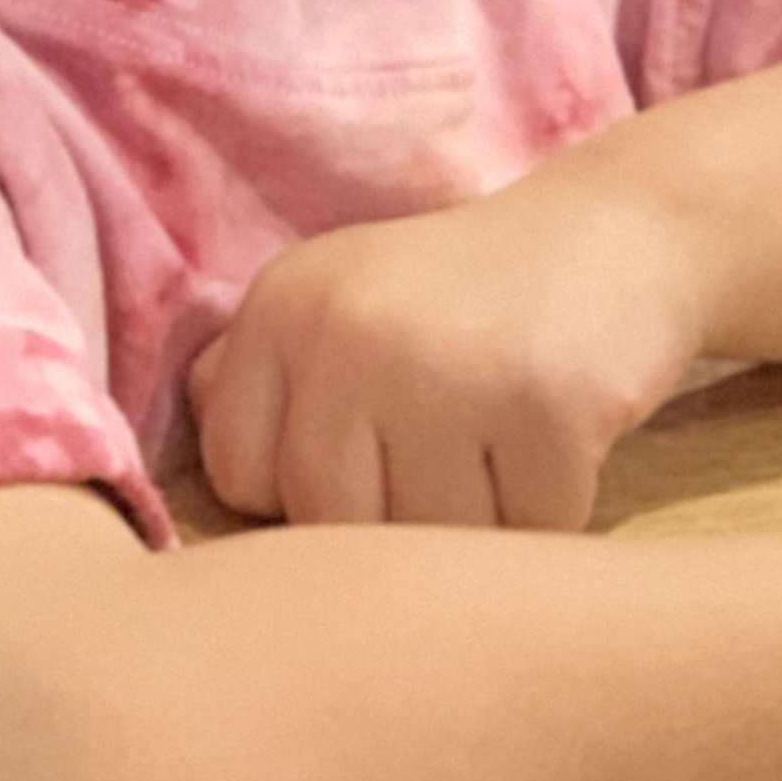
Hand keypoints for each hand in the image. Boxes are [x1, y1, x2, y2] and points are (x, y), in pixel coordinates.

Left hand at [188, 171, 708, 531]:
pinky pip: (529, 534)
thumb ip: (254, 380)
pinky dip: (551, 514)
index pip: (242, 482)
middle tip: (450, 454)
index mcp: (283, 307)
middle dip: (396, 521)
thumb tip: (164, 470)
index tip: (370, 447)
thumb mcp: (341, 305)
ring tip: (500, 449)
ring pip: (431, 547)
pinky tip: (558, 447)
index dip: (306, 493)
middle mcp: (348, 327)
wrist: (617, 234)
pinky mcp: (545, 404)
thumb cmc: (462, 299)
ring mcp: (446, 365)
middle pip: (332, 526)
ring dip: (476, 528)